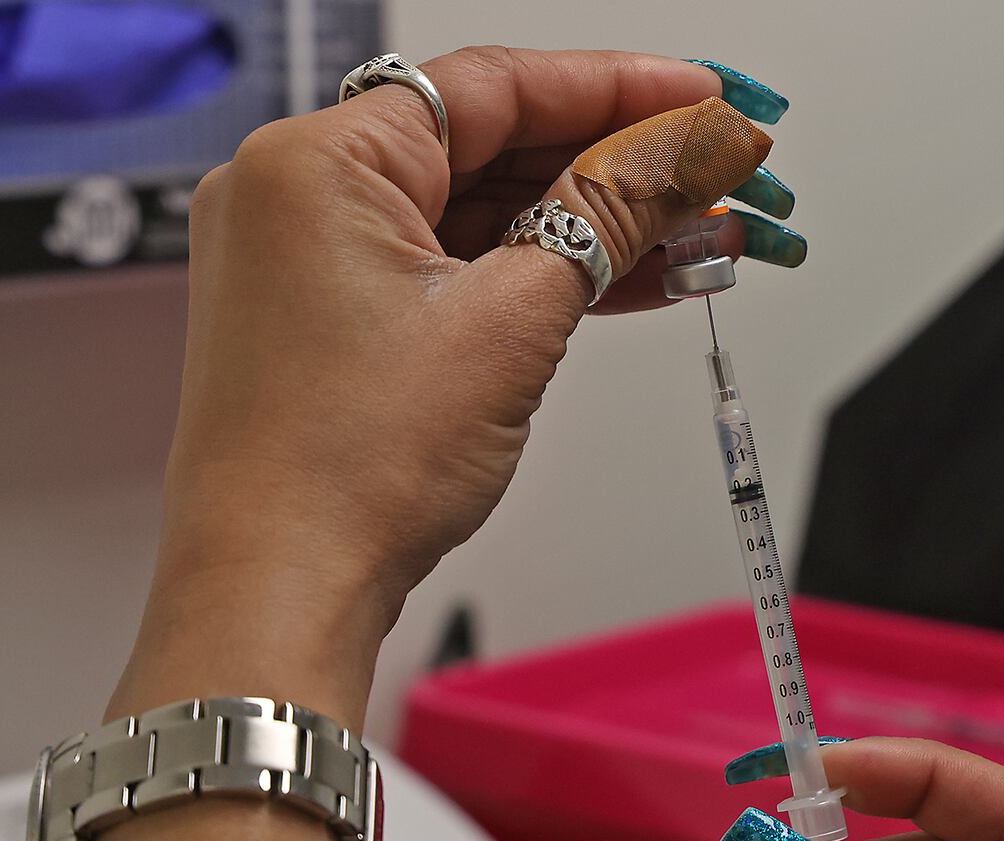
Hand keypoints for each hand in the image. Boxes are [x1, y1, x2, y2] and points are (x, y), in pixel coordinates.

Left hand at [79, 49, 780, 840]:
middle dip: (623, 167)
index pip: (496, 87)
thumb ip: (610, 215)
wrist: (282, 590)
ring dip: (596, 227)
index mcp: (318, 163)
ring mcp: (318, 260)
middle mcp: (304, 195)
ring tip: (703, 237)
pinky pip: (462, 268)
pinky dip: (543, 273)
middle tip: (720, 177)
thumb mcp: (513, 322)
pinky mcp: (341, 318)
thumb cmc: (344, 474)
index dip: (619, 89)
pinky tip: (636, 277)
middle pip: (497, 146)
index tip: (704, 102)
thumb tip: (689, 153)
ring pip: (487, 213)